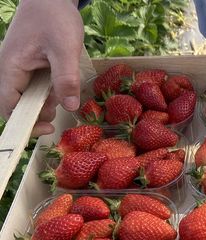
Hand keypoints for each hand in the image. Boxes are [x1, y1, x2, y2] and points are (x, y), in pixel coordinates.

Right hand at [0, 0, 82, 135]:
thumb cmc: (54, 19)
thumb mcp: (65, 49)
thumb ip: (66, 78)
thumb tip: (69, 107)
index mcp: (11, 68)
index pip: (9, 106)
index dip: (26, 122)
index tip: (48, 127)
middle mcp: (10, 70)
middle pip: (18, 104)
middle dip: (39, 113)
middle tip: (60, 109)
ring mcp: (19, 68)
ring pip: (28, 96)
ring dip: (45, 102)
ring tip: (63, 93)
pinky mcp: (29, 66)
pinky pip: (35, 86)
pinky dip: (49, 91)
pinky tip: (62, 85)